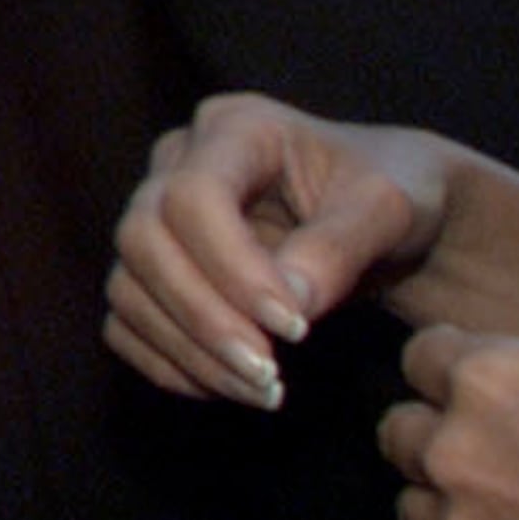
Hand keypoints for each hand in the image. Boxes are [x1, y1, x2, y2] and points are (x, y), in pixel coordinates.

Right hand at [103, 94, 446, 407]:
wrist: (382, 216)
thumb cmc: (393, 196)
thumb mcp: (389, 210)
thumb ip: (338, 251)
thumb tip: (283, 312)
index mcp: (236, 128)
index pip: (193, 194)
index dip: (231, 267)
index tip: (297, 328)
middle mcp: (177, 161)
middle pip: (143, 238)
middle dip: (202, 316)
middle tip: (268, 375)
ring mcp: (156, 213)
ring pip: (127, 284)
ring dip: (187, 350)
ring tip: (261, 391)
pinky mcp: (151, 267)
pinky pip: (125, 320)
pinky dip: (165, 361)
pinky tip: (226, 385)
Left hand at [382, 325, 518, 519]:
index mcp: (494, 382)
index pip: (421, 355)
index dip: (449, 368)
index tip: (470, 384)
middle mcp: (459, 451)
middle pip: (398, 431)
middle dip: (432, 436)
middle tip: (482, 453)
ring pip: (414, 507)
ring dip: (447, 506)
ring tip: (503, 516)